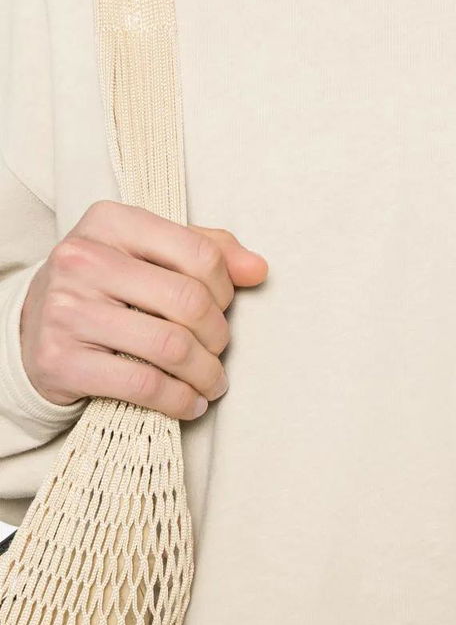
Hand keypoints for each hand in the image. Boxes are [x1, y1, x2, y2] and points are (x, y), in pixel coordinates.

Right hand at [19, 200, 267, 419]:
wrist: (29, 329)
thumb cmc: (104, 287)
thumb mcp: (147, 254)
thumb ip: (206, 251)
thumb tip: (257, 269)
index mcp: (111, 222)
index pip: (199, 253)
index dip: (226, 289)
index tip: (224, 308)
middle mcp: (83, 259)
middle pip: (189, 302)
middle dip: (218, 336)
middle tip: (219, 351)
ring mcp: (68, 309)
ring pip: (171, 346)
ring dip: (205, 373)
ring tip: (212, 382)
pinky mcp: (61, 360)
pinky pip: (143, 385)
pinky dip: (179, 400)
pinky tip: (189, 403)